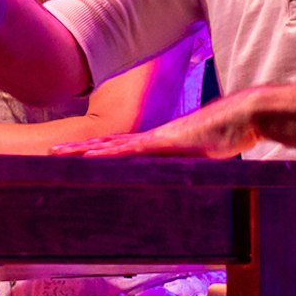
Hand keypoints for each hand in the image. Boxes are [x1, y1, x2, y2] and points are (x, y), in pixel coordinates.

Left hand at [50, 93, 262, 158]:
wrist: (244, 115)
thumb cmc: (229, 135)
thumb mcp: (204, 158)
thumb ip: (191, 167)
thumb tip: (185, 179)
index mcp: (158, 142)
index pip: (120, 147)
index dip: (96, 151)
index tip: (74, 155)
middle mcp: (152, 138)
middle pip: (107, 143)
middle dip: (78, 150)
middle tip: (51, 153)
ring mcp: (157, 139)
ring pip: (112, 145)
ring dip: (84, 151)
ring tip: (58, 154)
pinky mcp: (167, 143)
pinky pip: (132, 149)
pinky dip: (111, 153)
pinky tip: (92, 156)